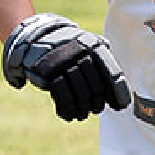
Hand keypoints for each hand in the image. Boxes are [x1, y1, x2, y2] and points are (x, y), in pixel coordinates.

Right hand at [2, 13, 131, 120]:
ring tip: (82, 114)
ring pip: (79, 93)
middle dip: (97, 102)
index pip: (110, 71)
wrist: (35, 39)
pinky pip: (61, 96)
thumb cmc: (68, 48)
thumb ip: (104, 62)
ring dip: (82, 108)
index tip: (120, 106)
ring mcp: (62, 61)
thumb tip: (120, 92)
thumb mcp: (87, 45)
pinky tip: (69, 115)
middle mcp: (78, 51)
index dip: (117, 91)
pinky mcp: (47, 72)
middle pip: (95, 86)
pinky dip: (67, 109)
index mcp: (92, 44)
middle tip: (96, 109)